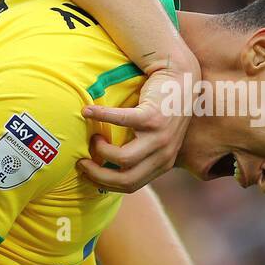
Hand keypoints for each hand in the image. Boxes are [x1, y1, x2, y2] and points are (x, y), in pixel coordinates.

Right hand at [77, 55, 199, 192]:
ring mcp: (160, 136)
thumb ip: (141, 152)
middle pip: (126, 179)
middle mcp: (163, 154)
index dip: (105, 183)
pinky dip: (101, 116)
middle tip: (82, 162)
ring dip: (102, 150)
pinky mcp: (153, 116)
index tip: (87, 174)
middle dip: (98, 175)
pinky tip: (87, 111)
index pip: (131, 185)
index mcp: (163, 163)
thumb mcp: (156, 138)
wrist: (182, 78)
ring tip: (95, 137)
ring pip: (124, 158)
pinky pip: (121, 121)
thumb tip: (106, 163)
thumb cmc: (163, 108)